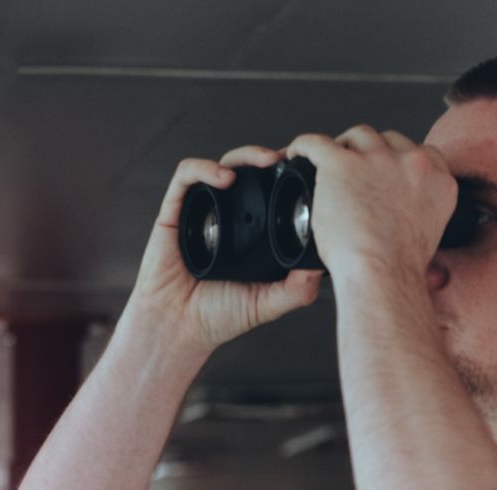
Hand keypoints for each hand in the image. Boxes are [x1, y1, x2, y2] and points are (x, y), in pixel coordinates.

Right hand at [126, 145, 325, 353]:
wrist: (179, 327)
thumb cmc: (218, 316)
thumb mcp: (268, 303)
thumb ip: (297, 289)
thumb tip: (322, 266)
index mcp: (250, 232)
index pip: (270, 193)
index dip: (287, 179)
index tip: (307, 175)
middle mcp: (228, 217)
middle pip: (249, 171)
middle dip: (269, 159)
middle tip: (288, 160)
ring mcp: (201, 210)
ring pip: (223, 165)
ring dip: (244, 156)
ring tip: (265, 161)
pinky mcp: (174, 211)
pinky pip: (186, 176)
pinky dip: (205, 168)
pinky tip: (224, 178)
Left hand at [283, 127, 456, 281]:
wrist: (383, 277)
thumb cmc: (398, 268)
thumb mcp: (429, 234)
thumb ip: (420, 211)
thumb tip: (401, 211)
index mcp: (437, 179)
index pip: (420, 152)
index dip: (398, 159)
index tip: (385, 171)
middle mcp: (411, 163)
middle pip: (387, 141)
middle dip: (370, 153)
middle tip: (354, 175)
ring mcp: (377, 160)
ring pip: (357, 136)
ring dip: (344, 148)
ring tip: (327, 165)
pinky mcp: (341, 164)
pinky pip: (317, 142)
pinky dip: (304, 146)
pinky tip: (298, 154)